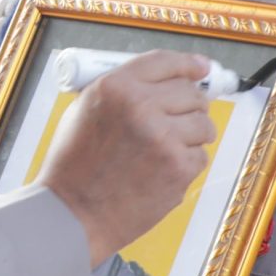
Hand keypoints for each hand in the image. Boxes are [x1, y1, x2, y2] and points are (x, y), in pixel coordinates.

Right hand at [38, 52, 215, 267]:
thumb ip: (124, 91)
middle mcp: (140, 106)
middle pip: (191, 94)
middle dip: (189, 107)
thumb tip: (169, 81)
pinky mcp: (178, 167)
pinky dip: (186, 164)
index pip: (164, 62)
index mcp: (115, 87)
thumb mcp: (85, 111)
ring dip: (192, 136)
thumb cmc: (74, 167)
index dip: (188, 65)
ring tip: (165, 151)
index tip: (201, 70)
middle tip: (175, 123)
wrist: (72, 213)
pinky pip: (199, 156)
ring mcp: (163, 138)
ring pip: (203, 124)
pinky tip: (160, 173)